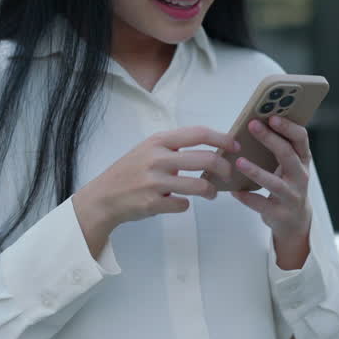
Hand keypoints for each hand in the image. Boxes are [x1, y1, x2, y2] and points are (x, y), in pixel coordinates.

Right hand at [73, 127, 236, 245]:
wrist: (103, 197)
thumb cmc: (129, 172)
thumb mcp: (148, 150)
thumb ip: (173, 148)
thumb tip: (210, 149)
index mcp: (159, 141)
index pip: (198, 134)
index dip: (222, 138)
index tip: (235, 146)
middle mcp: (157, 158)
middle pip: (205, 159)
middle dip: (224, 168)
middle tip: (228, 174)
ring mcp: (154, 181)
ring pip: (198, 186)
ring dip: (210, 191)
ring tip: (211, 194)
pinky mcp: (152, 203)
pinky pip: (182, 205)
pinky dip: (185, 205)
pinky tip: (179, 203)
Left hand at [232, 116, 312, 268]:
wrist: (295, 220)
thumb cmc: (287, 184)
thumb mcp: (289, 166)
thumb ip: (279, 148)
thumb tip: (253, 124)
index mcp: (302, 160)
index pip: (301, 139)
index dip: (288, 126)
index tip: (272, 116)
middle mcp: (300, 176)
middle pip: (287, 155)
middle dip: (270, 139)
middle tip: (252, 126)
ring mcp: (292, 196)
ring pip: (275, 183)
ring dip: (256, 171)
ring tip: (239, 161)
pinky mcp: (281, 214)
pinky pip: (262, 204)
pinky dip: (247, 198)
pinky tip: (234, 191)